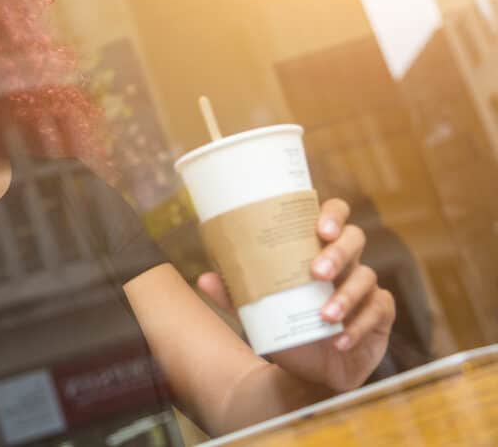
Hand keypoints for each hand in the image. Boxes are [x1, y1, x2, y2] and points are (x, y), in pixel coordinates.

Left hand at [197, 198, 395, 391]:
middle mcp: (346, 262)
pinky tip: (340, 340)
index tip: (319, 228)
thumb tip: (204, 278)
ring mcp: (366, 286)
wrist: (307, 370)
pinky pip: (378, 311)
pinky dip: (359, 326)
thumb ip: (234, 294)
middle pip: (354, 239)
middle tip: (317, 272)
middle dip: (337, 253)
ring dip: (345, 297)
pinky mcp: (380, 314)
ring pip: (366, 277)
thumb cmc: (285, 327)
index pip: (333, 216)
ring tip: (324, 317)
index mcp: (317, 249)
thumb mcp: (258, 311)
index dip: (332, 214)